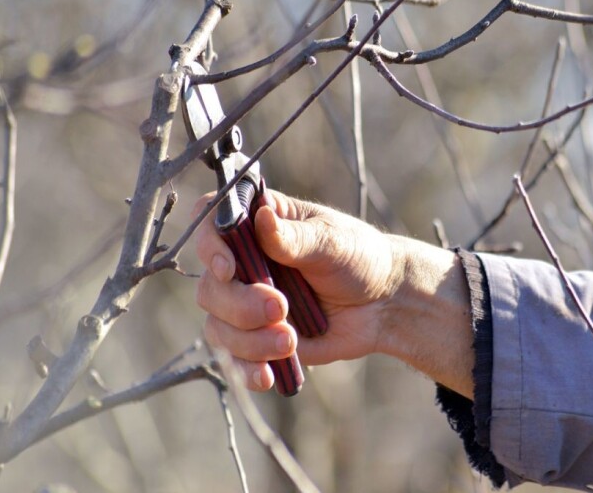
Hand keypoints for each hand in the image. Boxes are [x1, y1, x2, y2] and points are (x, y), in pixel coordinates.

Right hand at [194, 190, 473, 396]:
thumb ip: (296, 237)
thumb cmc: (359, 257)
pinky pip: (235, 358)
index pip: (211, 225)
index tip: (230, 268)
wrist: (383, 304)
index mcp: (257, 225)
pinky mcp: (257, 338)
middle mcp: (243, 263)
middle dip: (240, 304)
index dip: (208, 245)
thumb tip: (262, 216)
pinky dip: (246, 369)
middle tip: (281, 308)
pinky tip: (266, 377)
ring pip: (218, 326)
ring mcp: (246, 303)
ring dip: (249, 340)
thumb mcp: (334, 242)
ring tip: (290, 341)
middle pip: (211, 286)